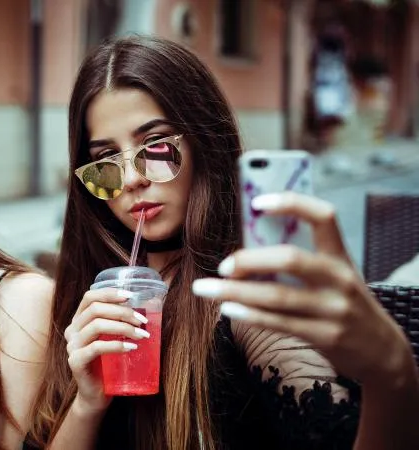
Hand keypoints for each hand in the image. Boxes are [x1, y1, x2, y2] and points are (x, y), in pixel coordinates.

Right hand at [63, 288, 148, 413]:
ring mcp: (72, 346)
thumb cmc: (108, 365)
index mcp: (79, 320)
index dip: (109, 293)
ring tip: (141, 335)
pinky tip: (130, 348)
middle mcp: (72, 330)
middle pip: (95, 309)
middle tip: (142, 321)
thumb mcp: (112, 339)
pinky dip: (116, 345)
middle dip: (122, 312)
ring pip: (96, 326)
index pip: (89, 297)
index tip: (131, 296)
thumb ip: (119, 324)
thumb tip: (147, 308)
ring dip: (123, 327)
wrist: (97, 395)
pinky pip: (96, 347)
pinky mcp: (76, 361)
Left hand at [193, 192, 414, 385]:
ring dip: (235, 292)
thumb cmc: (342, 302)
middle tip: (222, 266)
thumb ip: (301, 259)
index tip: (256, 202)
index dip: (291, 203)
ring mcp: (333, 309)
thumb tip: (245, 247)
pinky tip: (227, 309)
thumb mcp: (333, 275)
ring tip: (205, 289)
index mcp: (340, 255)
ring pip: (277, 296)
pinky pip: (280, 323)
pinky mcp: (325, 336)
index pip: (323, 216)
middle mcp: (339, 278)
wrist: (381, 349)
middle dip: (249, 260)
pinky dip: (249, 315)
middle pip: (290, 259)